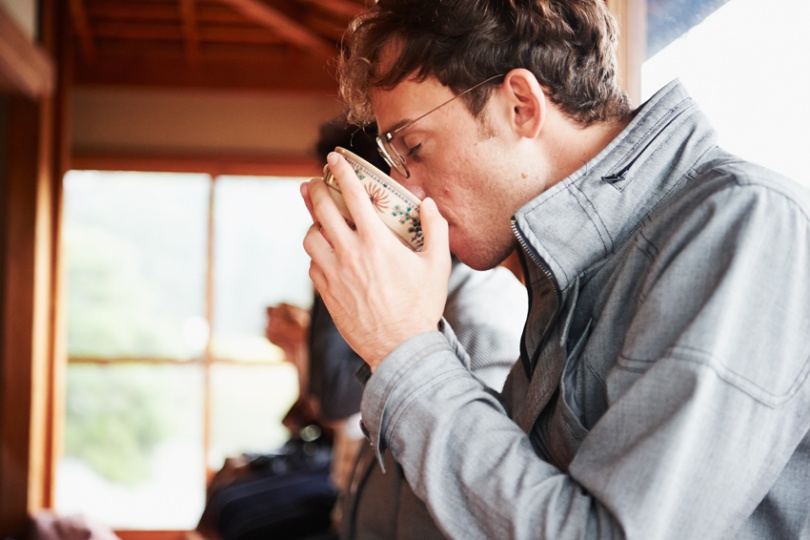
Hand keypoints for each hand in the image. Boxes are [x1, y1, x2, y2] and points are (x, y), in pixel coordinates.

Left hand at [302, 152, 451, 369]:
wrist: (400, 348)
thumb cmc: (421, 307)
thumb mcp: (438, 266)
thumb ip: (436, 229)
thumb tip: (428, 203)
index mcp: (376, 242)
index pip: (352, 195)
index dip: (341, 172)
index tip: (334, 159)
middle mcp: (349, 254)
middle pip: (321, 211)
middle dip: (314, 191)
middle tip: (314, 184)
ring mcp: (334, 274)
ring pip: (310, 238)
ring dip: (314, 225)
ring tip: (321, 222)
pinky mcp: (326, 293)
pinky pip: (313, 264)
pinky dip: (317, 254)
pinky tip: (327, 254)